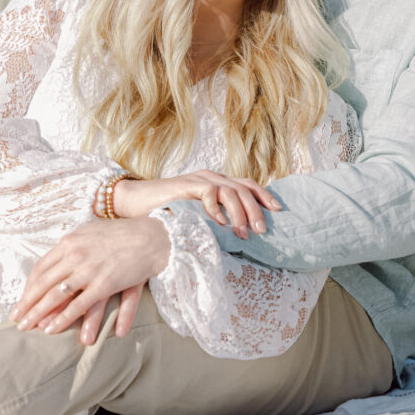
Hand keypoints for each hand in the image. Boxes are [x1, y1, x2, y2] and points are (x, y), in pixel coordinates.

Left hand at [11, 217, 170, 344]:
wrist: (153, 236)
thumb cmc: (123, 234)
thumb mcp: (92, 233)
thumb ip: (74, 245)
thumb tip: (59, 256)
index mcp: (70, 242)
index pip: (41, 268)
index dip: (29, 287)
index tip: (22, 300)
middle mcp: (75, 255)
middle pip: (43, 283)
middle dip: (27, 304)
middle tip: (15, 320)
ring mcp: (89, 270)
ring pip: (56, 296)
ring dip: (38, 314)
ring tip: (27, 328)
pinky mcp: (104, 284)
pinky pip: (78, 305)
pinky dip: (63, 319)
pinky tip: (52, 329)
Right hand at [113, 170, 280, 238]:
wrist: (136, 202)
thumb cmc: (166, 212)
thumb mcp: (197, 216)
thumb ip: (215, 220)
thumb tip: (236, 237)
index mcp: (217, 182)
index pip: (247, 184)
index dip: (264, 196)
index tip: (278, 211)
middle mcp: (211, 177)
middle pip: (244, 188)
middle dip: (256, 209)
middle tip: (262, 230)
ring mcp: (199, 179)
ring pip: (230, 191)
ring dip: (239, 213)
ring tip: (242, 233)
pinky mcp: (187, 185)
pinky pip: (209, 192)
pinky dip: (216, 208)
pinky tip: (219, 223)